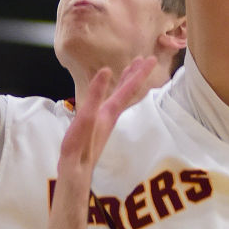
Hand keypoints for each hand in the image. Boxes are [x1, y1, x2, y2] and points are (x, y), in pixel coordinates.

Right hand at [59, 56, 156, 177]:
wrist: (77, 169)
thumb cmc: (80, 144)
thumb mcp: (86, 116)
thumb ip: (95, 94)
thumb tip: (106, 71)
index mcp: (110, 110)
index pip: (129, 87)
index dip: (139, 72)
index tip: (151, 58)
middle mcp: (112, 114)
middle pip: (128, 91)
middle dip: (136, 74)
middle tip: (145, 59)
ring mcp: (106, 120)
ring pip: (121, 97)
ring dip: (126, 82)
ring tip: (130, 70)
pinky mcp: (99, 125)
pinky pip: (112, 102)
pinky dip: (115, 93)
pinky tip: (110, 94)